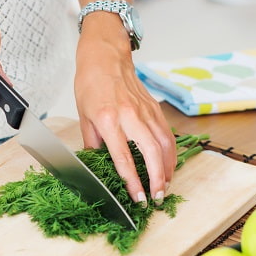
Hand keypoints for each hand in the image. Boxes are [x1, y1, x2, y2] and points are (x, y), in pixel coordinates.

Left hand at [74, 31, 175, 203]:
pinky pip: (167, 134)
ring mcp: (145, 111)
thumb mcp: (84, 117)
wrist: (105, 57)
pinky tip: (169, 165)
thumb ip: (93, 143)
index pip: (123, 158)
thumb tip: (97, 166)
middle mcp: (130, 116)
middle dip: (156, 179)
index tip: (138, 198)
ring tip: (165, 186)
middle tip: (157, 197)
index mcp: (108, 120)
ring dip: (167, 168)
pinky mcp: (154, 108)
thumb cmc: (91, 84)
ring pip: (164, 144)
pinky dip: (171, 153)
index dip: (133, 181)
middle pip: (150, 153)